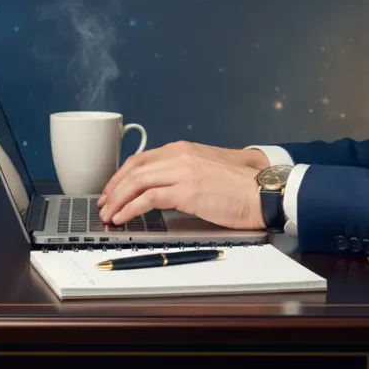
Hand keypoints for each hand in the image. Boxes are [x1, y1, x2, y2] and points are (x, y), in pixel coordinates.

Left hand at [97, 141, 270, 228]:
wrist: (265, 192)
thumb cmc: (243, 186)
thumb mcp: (209, 169)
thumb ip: (186, 172)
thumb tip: (165, 187)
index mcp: (183, 149)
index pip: (141, 160)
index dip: (121, 176)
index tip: (112, 190)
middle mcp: (180, 156)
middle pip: (133, 170)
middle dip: (113, 189)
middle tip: (104, 205)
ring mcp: (183, 171)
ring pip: (136, 182)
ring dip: (117, 201)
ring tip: (109, 216)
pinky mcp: (187, 191)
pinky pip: (148, 199)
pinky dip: (130, 209)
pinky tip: (123, 218)